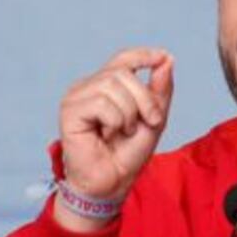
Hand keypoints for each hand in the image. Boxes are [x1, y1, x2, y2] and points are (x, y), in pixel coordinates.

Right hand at [54, 48, 173, 231]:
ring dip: (130, 113)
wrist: (113, 182)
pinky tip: (107, 135)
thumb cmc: (129, 153)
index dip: (143, 55)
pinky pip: (101, 103)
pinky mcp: (69, 110)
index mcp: (107, 86)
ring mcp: (76, 97)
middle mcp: (89, 87)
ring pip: (112, 86)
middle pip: (123, 73)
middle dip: (145, 99)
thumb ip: (160, 91)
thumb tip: (167, 60)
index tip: (163, 57)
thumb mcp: (154, 119)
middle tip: (149, 122)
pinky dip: (115, 121)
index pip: (124, 59)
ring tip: (124, 132)